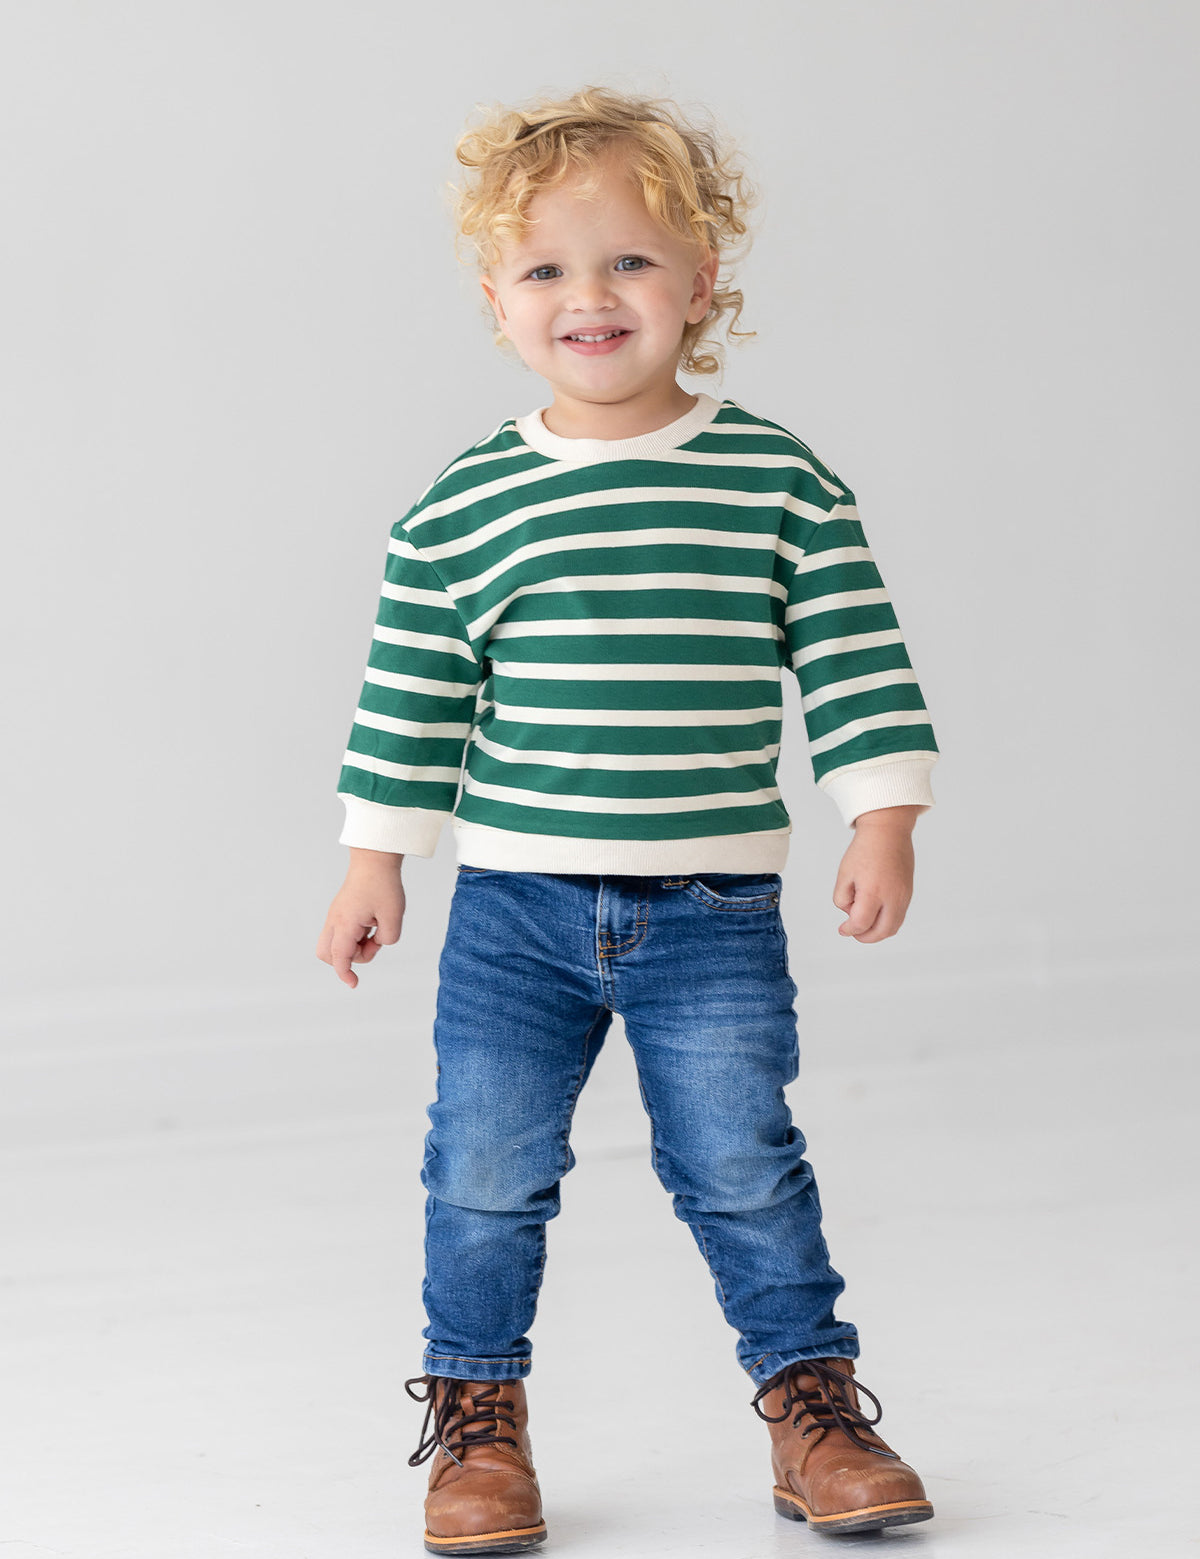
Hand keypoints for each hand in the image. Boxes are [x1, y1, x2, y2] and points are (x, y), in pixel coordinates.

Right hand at [316, 853, 405, 987]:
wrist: (375, 860)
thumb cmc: (383, 884)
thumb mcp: (393, 917)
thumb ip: (387, 939)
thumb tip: (378, 943)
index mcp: (345, 924)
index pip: (339, 958)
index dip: (345, 974)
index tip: (354, 984)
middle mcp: (334, 921)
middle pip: (327, 954)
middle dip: (348, 959)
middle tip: (372, 944)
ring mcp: (335, 915)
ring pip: (334, 944)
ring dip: (355, 946)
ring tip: (376, 929)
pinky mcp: (341, 912)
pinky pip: (342, 933)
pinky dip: (355, 936)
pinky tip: (373, 923)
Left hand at [831, 806, 920, 942]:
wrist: (887, 831)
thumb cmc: (865, 849)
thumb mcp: (844, 874)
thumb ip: (842, 898)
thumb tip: (850, 913)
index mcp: (873, 892)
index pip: (861, 924)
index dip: (849, 930)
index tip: (843, 929)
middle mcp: (892, 896)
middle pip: (882, 932)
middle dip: (865, 937)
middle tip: (854, 932)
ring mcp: (904, 895)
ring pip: (894, 926)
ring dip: (878, 932)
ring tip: (864, 925)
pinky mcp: (908, 892)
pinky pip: (900, 915)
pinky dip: (887, 921)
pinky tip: (876, 914)